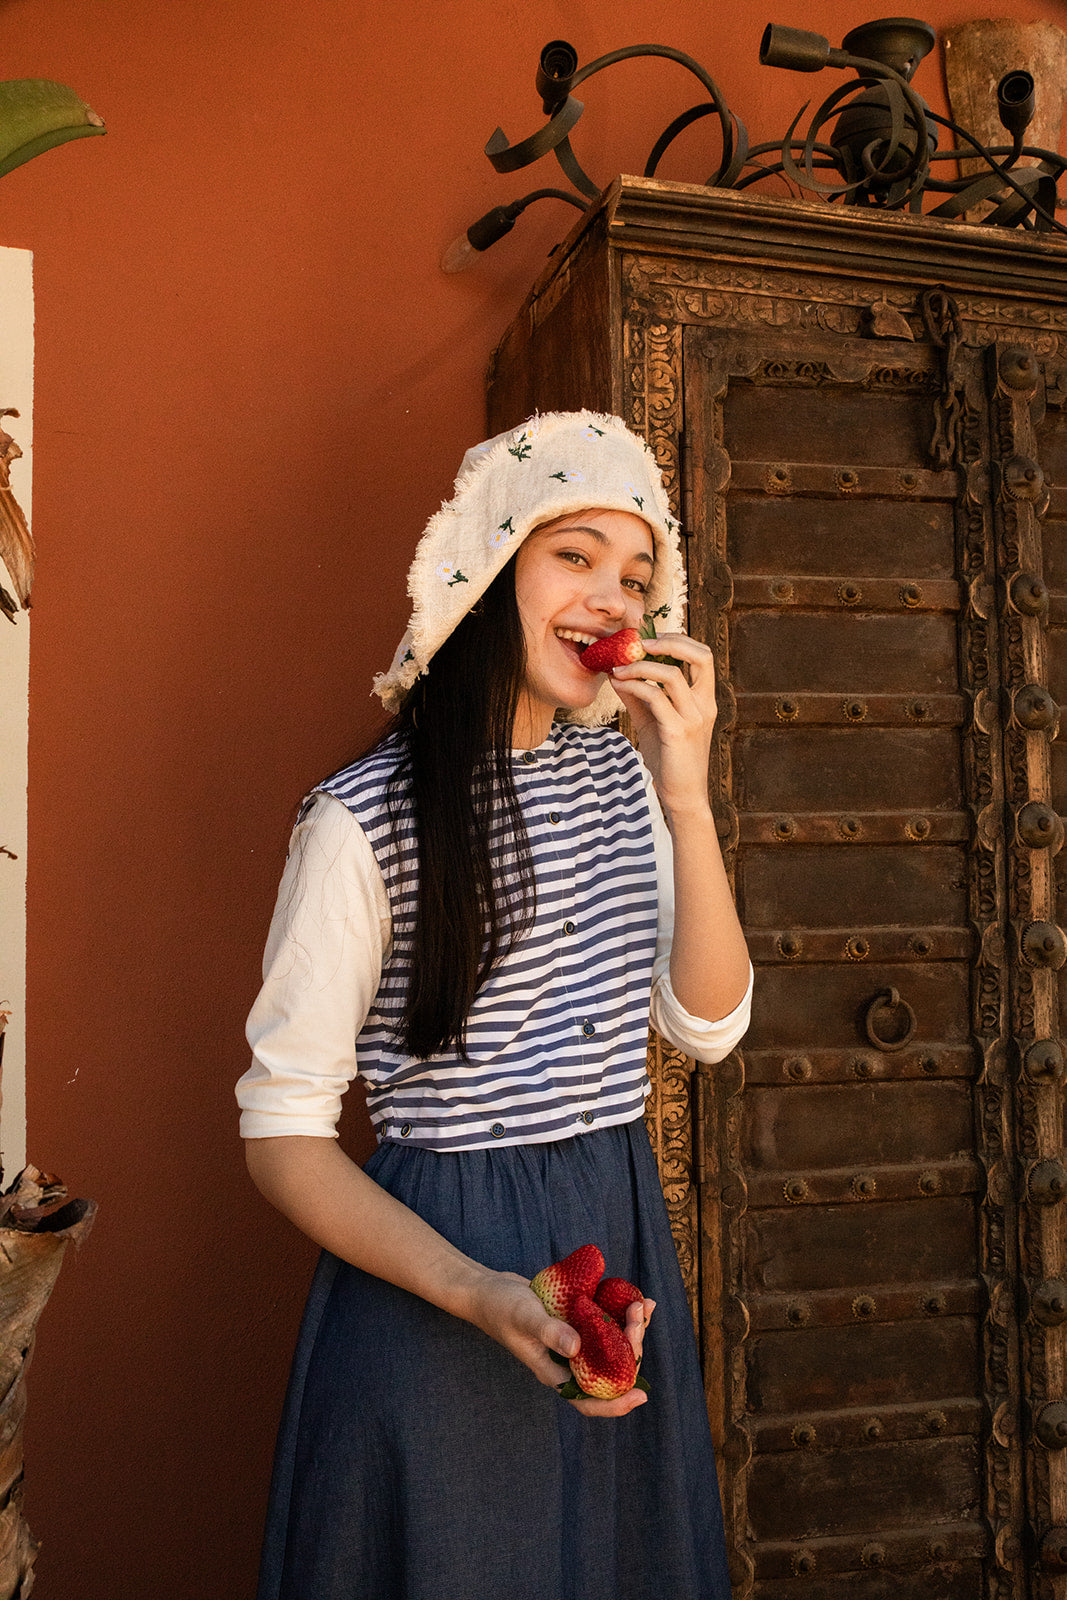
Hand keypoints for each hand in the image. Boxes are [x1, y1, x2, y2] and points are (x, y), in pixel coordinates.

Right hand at [467, 1269, 652, 1417]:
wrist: (487, 1289)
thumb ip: (549, 1332)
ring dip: (630, 1329)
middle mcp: (568, 1361)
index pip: (589, 1400)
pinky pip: (604, 1324)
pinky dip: (621, 1313)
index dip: (616, 1403)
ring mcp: (572, 1342)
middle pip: (608, 1369)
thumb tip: (576, 1348)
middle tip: (637, 1317)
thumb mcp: (523, 1317)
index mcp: (555, 1371)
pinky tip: (634, 1297)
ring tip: (642, 1304)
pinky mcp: (575, 1323)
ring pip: (611, 1346)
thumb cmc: (500, 1307)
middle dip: (630, 1348)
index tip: (640, 1396)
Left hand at [610, 634, 716, 818]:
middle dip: (670, 641)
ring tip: (618, 667)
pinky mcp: (678, 732)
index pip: (703, 656)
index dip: (678, 640)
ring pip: (672, 674)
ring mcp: (694, 718)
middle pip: (701, 655)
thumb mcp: (653, 721)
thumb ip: (638, 696)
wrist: (681, 795)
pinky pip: (656, 697)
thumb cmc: (669, 759)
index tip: (649, 639)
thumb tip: (617, 671)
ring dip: (640, 665)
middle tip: (640, 643)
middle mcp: (704, 705)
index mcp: (704, 700)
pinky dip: (635, 686)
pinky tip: (619, 684)